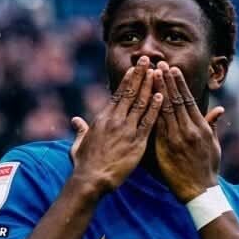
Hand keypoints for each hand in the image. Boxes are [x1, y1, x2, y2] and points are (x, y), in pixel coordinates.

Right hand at [69, 57, 162, 196]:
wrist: (91, 179)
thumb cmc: (84, 164)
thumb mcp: (78, 144)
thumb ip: (80, 130)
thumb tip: (75, 120)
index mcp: (102, 118)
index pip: (118, 94)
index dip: (128, 80)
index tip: (135, 68)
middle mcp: (115, 120)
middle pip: (130, 92)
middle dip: (140, 74)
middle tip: (148, 60)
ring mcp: (127, 130)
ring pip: (141, 103)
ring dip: (150, 86)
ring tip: (158, 71)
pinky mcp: (137, 142)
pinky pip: (148, 121)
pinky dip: (155, 108)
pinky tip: (162, 95)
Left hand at [153, 63, 224, 202]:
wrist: (199, 191)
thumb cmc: (208, 169)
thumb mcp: (214, 146)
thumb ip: (213, 126)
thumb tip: (219, 111)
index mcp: (201, 128)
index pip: (188, 100)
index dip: (179, 84)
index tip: (172, 70)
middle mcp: (189, 130)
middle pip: (175, 101)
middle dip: (166, 81)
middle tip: (158, 65)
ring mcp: (176, 139)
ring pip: (165, 110)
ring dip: (157, 91)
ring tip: (150, 76)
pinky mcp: (165, 148)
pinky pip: (157, 126)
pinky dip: (151, 111)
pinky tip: (145, 100)